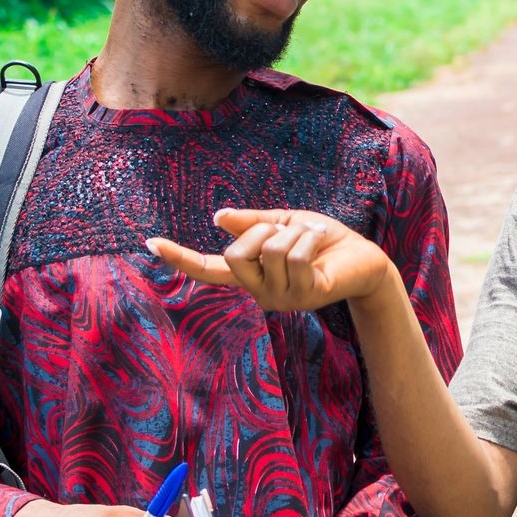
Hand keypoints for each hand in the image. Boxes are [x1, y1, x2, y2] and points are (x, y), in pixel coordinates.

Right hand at [147, 209, 394, 313]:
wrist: (365, 258)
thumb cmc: (324, 241)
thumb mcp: (285, 223)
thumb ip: (254, 223)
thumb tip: (218, 217)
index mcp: (253, 274)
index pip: (210, 270)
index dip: (181, 258)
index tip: (151, 243)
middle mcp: (261, 293)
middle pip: (235, 255)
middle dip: (262, 230)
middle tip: (290, 230)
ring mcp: (282, 299)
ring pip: (270, 250)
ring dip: (295, 232)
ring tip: (314, 236)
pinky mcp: (306, 296)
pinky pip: (295, 255)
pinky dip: (309, 238)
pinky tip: (321, 241)